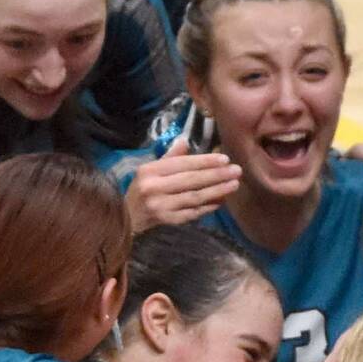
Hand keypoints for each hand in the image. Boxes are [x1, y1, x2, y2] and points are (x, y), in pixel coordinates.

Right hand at [125, 138, 241, 230]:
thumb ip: (169, 157)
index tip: (224, 159)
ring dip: (217, 191)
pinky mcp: (166, 221)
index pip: (182, 164)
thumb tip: (186, 140)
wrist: (126, 218)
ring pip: (194, 197)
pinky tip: (221, 201)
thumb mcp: (149, 170)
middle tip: (236, 171)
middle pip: (191, 180)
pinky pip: (192, 213)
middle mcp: (154, 188)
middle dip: (216, 175)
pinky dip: (208, 207)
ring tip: (234, 184)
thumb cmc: (140, 189)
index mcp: (150, 171)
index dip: (205, 161)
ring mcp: (160, 206)